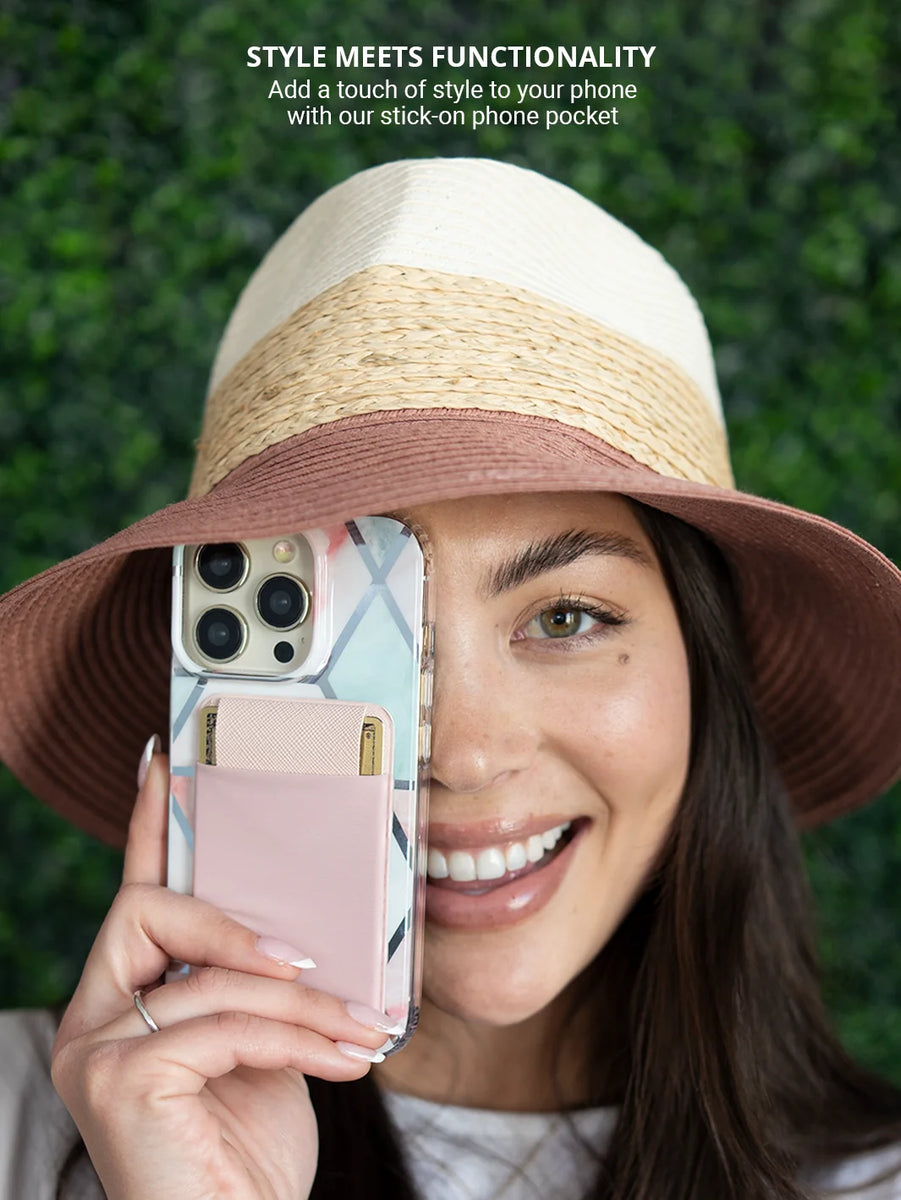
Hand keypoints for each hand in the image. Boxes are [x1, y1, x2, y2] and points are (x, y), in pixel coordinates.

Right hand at [52, 744, 390, 1199]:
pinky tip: (342, 1062)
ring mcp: (94, 1051)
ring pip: (210, 977)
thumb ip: (256, 986)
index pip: (136, 897)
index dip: (149, 825)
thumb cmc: (249, 1154)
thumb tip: (302, 924)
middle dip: (239, 930)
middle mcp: (91, 1021)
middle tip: (314, 962)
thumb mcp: (261, 1049)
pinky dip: (295, 1038)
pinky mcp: (116, 1080)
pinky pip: (223, 1022)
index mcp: (124, 1003)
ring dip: (302, 1004)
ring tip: (362, 1031)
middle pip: (151, 911)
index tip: (163, 760)